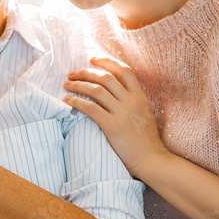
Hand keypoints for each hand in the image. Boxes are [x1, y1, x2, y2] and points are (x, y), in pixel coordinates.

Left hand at [64, 57, 167, 176]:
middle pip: (105, 77)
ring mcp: (122, 113)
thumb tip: (115, 90)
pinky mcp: (113, 126)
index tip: (92, 59)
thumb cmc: (146, 140)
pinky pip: (91, 108)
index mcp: (139, 96)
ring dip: (78, 85)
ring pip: (96, 90)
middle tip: (72, 73)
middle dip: (85, 72)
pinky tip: (68, 101)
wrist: (151, 159)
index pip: (123, 70)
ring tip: (67, 85)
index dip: (106, 61)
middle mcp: (131, 101)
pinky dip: (77, 102)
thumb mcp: (144, 113)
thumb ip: (132, 100)